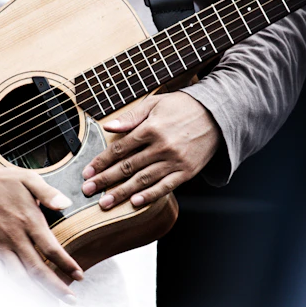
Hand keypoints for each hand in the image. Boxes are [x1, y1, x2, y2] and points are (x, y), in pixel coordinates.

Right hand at [0, 133, 82, 303]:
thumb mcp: (28, 179)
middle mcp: (14, 238)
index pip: (51, 249)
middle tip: (70, 300)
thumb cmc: (0, 181)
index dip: (66, 265)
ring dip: (34, 292)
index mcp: (28, 221)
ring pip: (17, 277)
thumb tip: (67, 203)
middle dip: (55, 288)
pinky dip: (9, 288)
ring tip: (49, 303)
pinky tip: (19, 295)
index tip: (79, 275)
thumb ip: (48, 193)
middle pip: (37, 270)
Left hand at [81, 91, 220, 208]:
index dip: (101, 162)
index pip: (120, 149)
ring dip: (122, 193)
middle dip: (105, 180)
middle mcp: (162, 146)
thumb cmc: (183, 107)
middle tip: (88, 190)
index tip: (87, 172)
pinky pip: (166, 187)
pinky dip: (150, 196)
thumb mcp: (155, 103)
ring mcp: (175, 161)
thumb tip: (108, 126)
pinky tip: (135, 203)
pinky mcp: (187, 171)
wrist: (218, 114)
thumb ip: (131, 116)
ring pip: (143, 180)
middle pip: (127, 167)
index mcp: (151, 128)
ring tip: (105, 202)